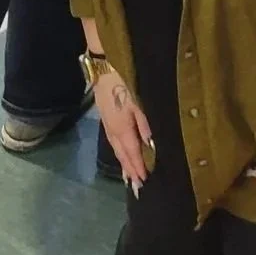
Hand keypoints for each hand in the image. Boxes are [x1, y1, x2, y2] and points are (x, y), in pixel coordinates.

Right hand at [93, 70, 153, 192]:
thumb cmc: (126, 82)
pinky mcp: (105, 117)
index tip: (145, 182)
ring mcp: (107, 124)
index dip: (139, 168)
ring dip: (123, 164)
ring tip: (129, 177)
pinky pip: (113, 141)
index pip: (132, 153)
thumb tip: (151, 146)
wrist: (104, 66)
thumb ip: (146, 125)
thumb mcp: (140, 102)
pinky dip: (119, 152)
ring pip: (116, 149)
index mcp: (122, 128)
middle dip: (130, 171)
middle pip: (122, 154)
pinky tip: (121, 154)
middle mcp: (113, 130)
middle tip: (137, 187)